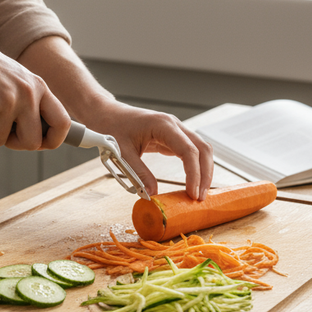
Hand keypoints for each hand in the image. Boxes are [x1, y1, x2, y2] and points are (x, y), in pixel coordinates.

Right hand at [0, 28, 69, 149]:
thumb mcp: (16, 82)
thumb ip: (29, 104)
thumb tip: (38, 140)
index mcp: (39, 87)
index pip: (62, 122)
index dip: (55, 140)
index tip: (42, 144)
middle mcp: (28, 94)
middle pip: (33, 142)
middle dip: (15, 144)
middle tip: (1, 132)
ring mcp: (9, 100)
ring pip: (1, 140)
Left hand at [84, 101, 213, 200]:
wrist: (106, 114)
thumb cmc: (112, 127)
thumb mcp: (122, 153)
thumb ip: (138, 174)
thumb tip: (152, 194)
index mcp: (163, 125)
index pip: (188, 150)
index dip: (194, 174)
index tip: (192, 193)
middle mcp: (174, 125)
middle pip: (202, 149)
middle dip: (205, 174)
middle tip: (200, 197)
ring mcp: (175, 130)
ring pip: (200, 149)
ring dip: (203, 171)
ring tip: (199, 192)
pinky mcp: (172, 137)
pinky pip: (190, 151)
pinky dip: (195, 167)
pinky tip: (192, 182)